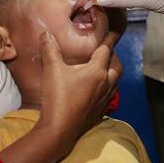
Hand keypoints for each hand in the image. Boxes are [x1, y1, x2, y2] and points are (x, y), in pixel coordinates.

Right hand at [35, 30, 120, 146]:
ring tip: (106, 67)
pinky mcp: (100, 111)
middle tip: (108, 51)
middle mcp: (105, 84)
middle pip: (117, 66)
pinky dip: (109, 87)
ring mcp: (104, 99)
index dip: (109, 39)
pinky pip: (110, 95)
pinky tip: (100, 89)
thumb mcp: (52, 70)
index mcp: (97, 71)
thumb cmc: (58, 97)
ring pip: (116, 81)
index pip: (106, 50)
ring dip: (113, 72)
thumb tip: (46, 34)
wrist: (59, 130)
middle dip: (114, 56)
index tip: (114, 32)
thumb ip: (50, 50)